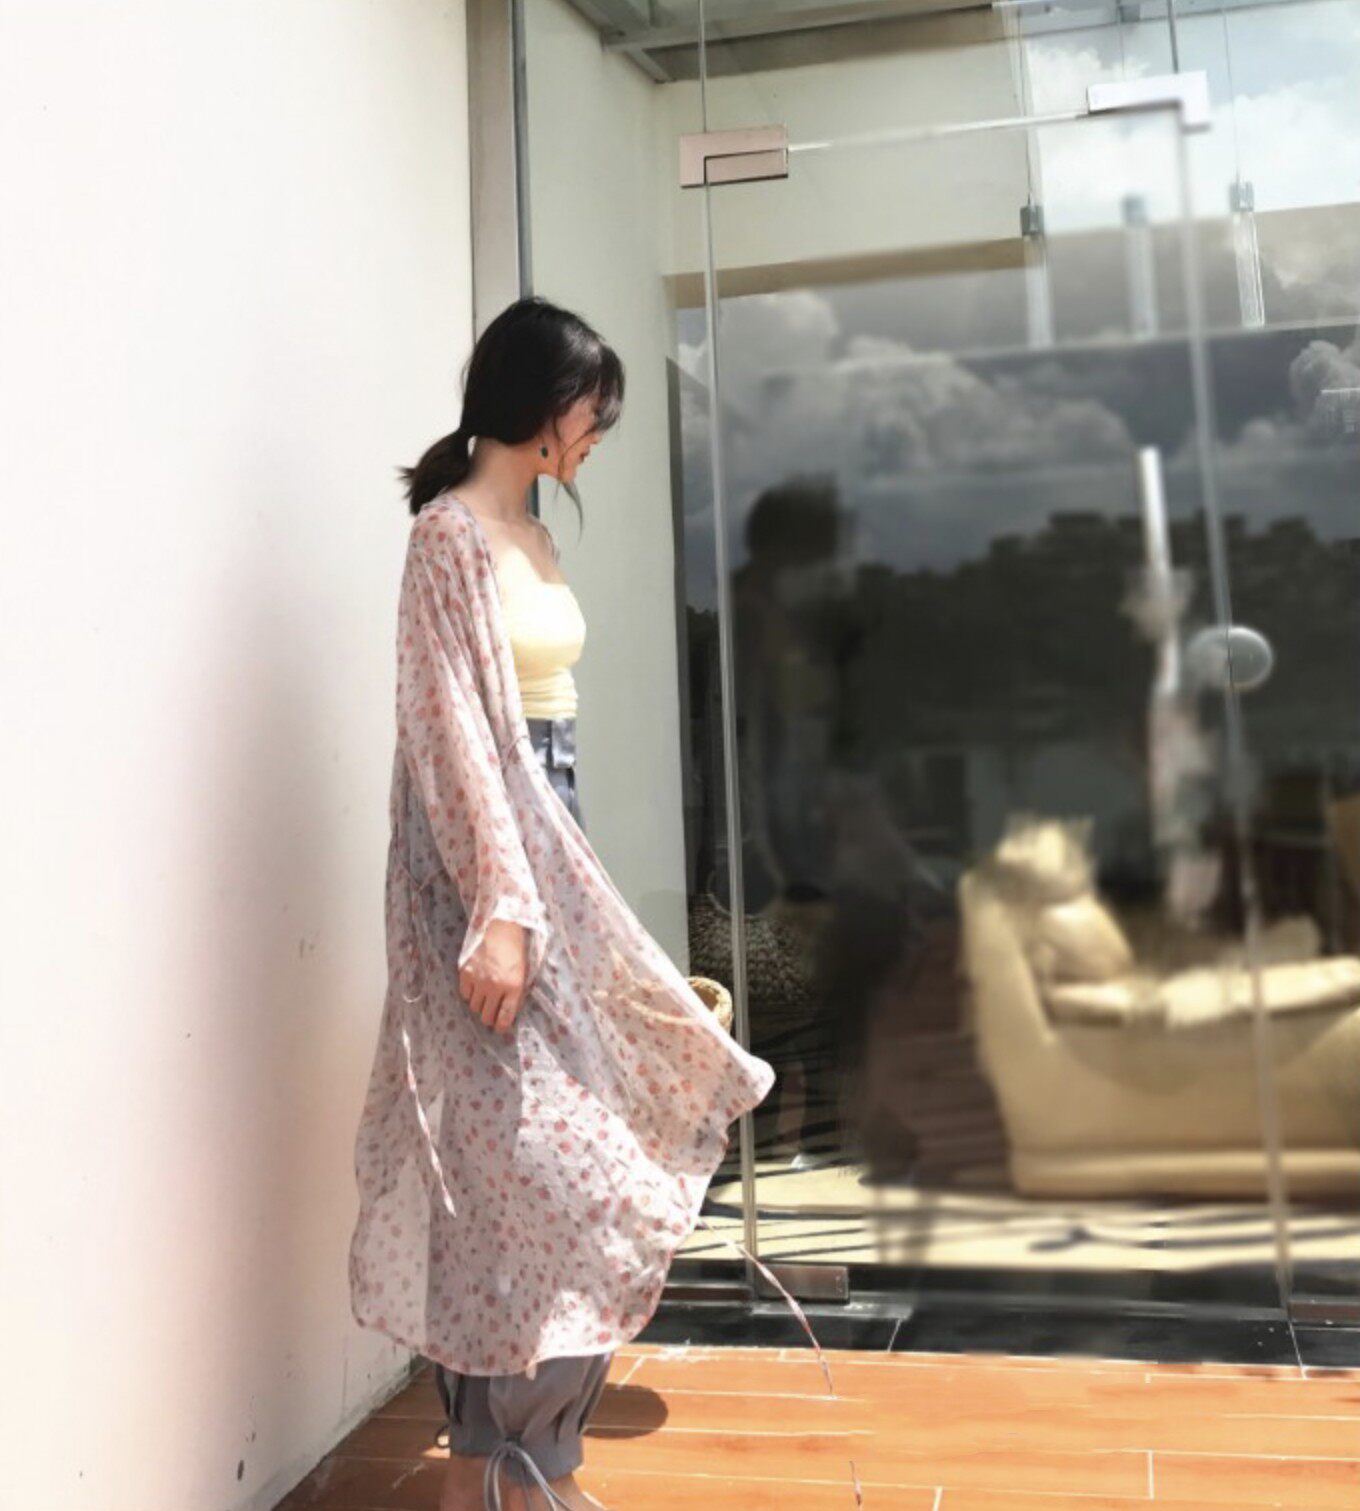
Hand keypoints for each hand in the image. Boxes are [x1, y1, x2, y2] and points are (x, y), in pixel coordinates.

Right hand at [459, 918, 527, 1034]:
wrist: (500, 926)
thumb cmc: (515, 949)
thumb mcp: (522, 972)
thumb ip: (515, 993)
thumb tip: (507, 1013)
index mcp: (513, 986)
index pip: (505, 1018)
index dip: (502, 1027)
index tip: (500, 1027)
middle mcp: (495, 986)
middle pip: (486, 1016)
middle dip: (489, 1018)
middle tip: (491, 1014)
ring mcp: (478, 980)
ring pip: (474, 1007)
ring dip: (479, 1005)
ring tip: (484, 997)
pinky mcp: (465, 972)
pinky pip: (464, 994)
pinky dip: (469, 994)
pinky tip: (475, 987)